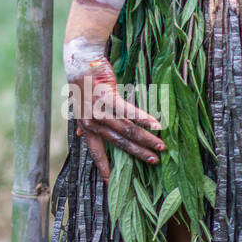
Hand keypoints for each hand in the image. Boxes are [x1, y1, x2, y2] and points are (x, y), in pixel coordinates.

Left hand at [68, 56, 164, 181]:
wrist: (81, 60)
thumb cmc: (84, 83)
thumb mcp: (81, 105)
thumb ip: (84, 121)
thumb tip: (82, 134)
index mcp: (86, 125)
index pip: (95, 150)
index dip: (103, 165)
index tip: (109, 182)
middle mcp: (91, 120)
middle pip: (118, 142)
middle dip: (137, 153)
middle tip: (153, 162)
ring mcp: (99, 109)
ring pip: (126, 128)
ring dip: (146, 138)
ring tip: (161, 145)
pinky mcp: (107, 96)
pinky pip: (128, 111)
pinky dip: (144, 118)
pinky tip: (156, 124)